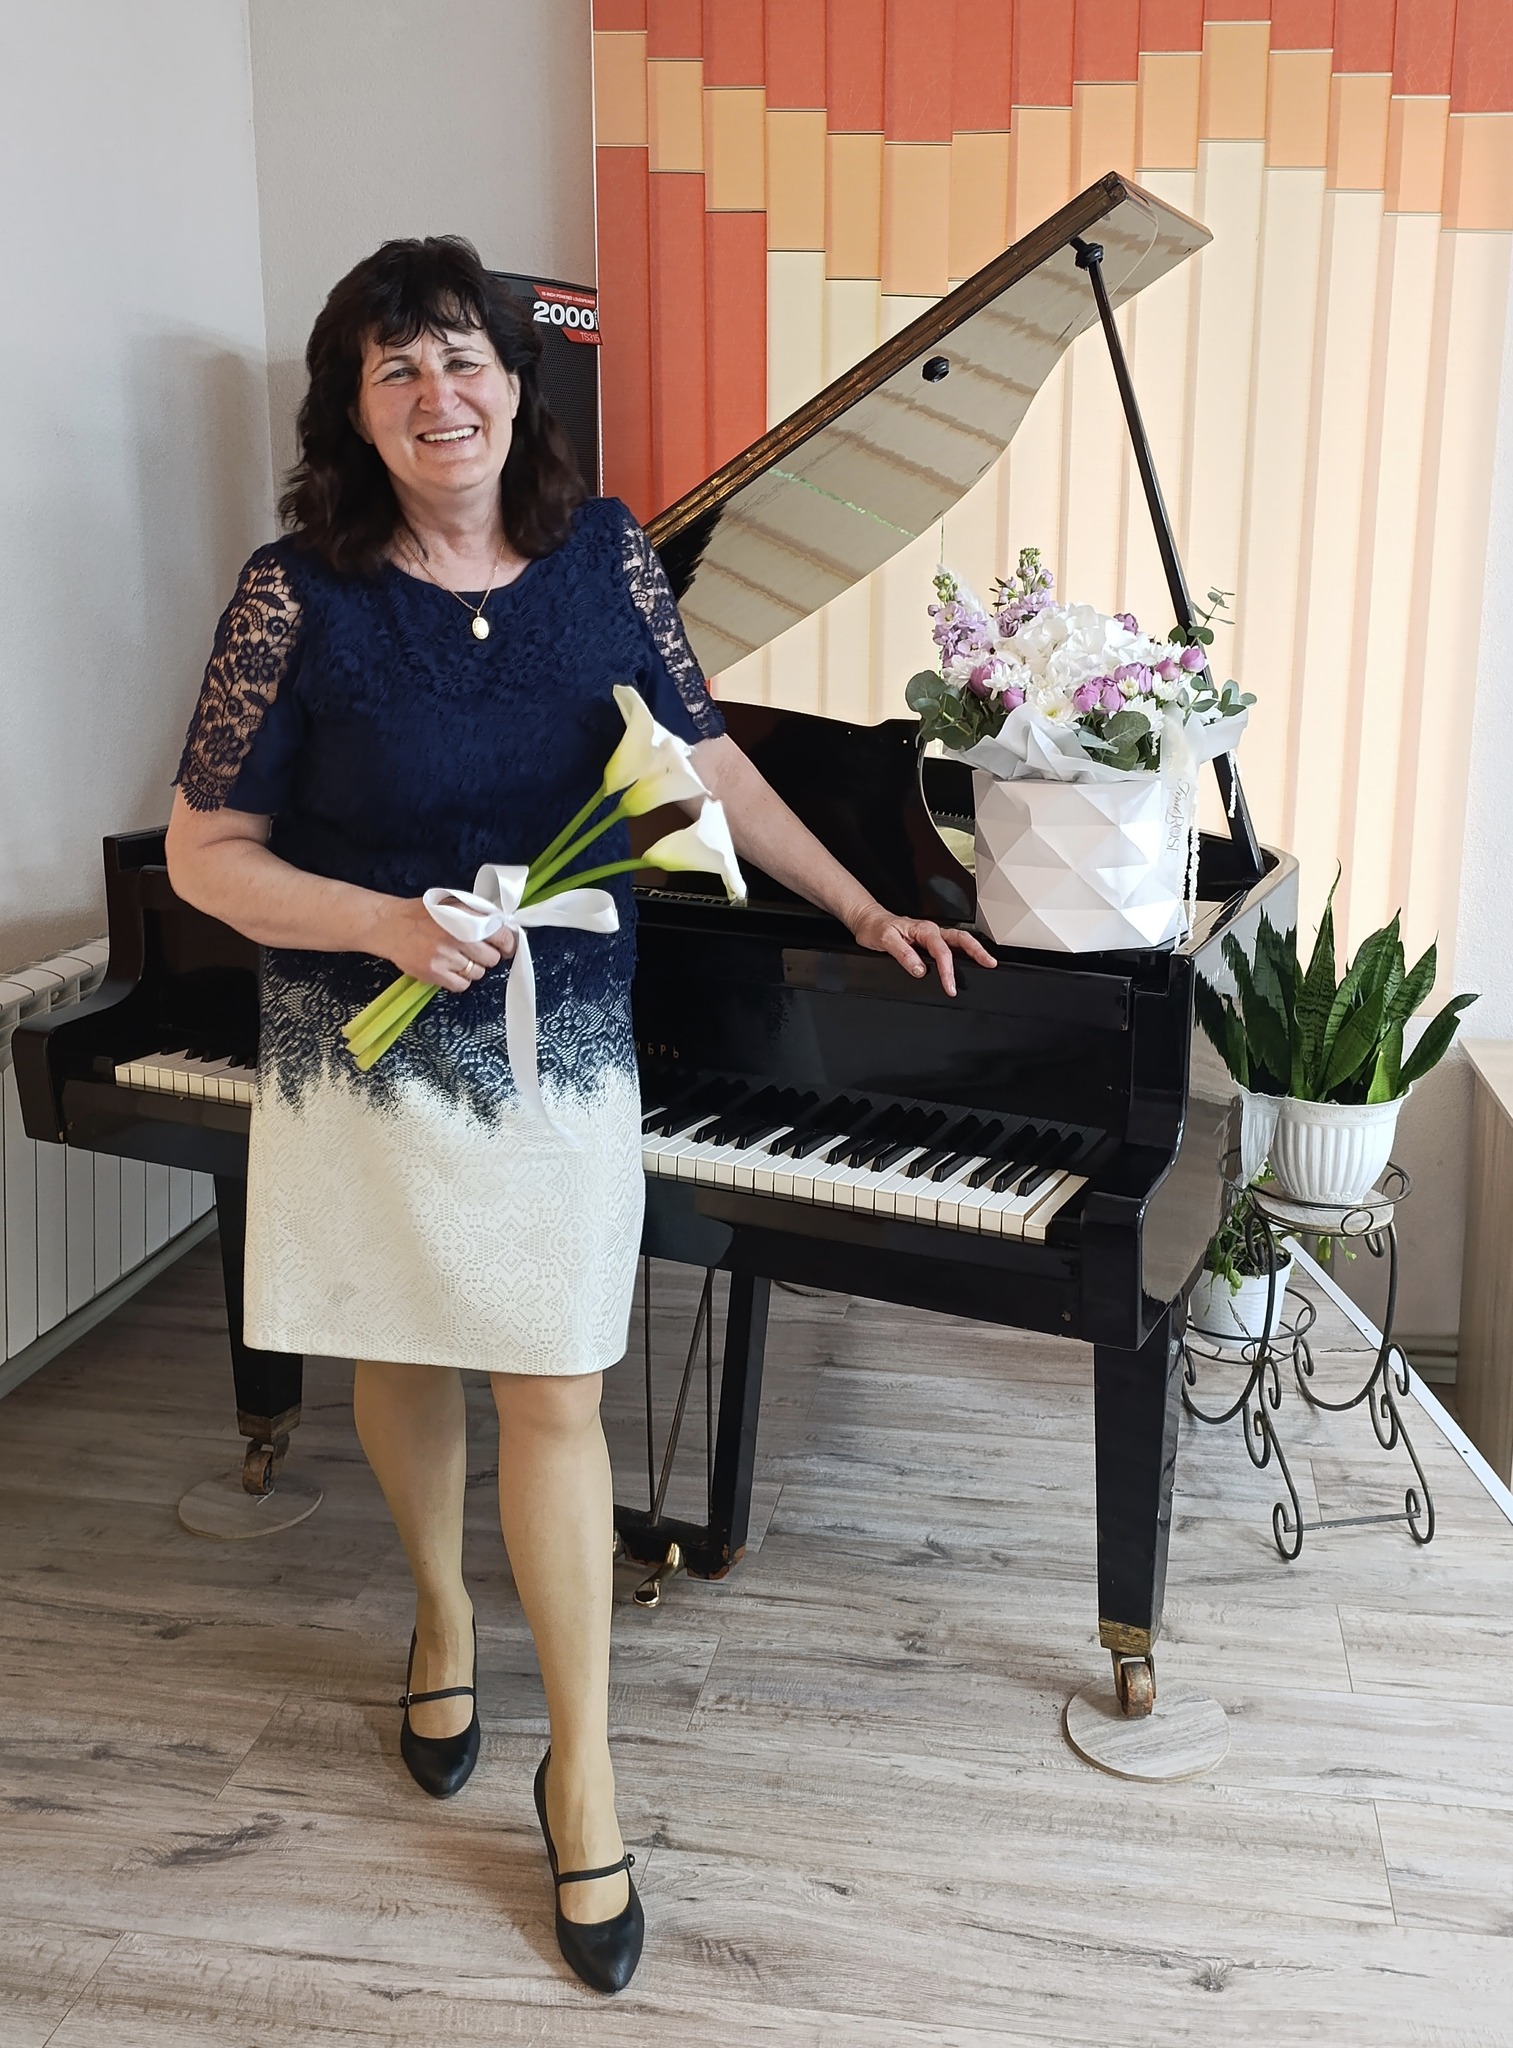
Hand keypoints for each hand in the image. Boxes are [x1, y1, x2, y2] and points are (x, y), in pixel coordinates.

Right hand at [373, 896, 513, 991]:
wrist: (389, 925)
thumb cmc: (420, 914)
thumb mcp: (451, 904)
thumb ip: (477, 914)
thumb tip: (504, 927)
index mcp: (465, 917)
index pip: (501, 936)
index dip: (507, 944)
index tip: (506, 947)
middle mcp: (457, 937)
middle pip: (492, 958)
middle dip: (488, 956)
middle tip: (477, 952)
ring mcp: (446, 957)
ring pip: (478, 973)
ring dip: (473, 968)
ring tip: (459, 959)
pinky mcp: (434, 973)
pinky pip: (461, 985)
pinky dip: (461, 980)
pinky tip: (452, 970)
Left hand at [847, 904, 995, 996]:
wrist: (868, 921)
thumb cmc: (875, 928)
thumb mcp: (885, 941)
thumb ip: (903, 954)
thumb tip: (919, 969)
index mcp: (922, 930)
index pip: (941, 952)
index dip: (948, 970)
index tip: (950, 986)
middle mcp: (929, 931)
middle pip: (961, 940)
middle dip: (977, 952)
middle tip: (990, 964)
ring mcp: (931, 936)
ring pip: (959, 941)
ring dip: (974, 950)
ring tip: (987, 962)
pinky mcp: (928, 941)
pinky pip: (950, 945)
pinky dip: (963, 952)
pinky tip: (969, 960)